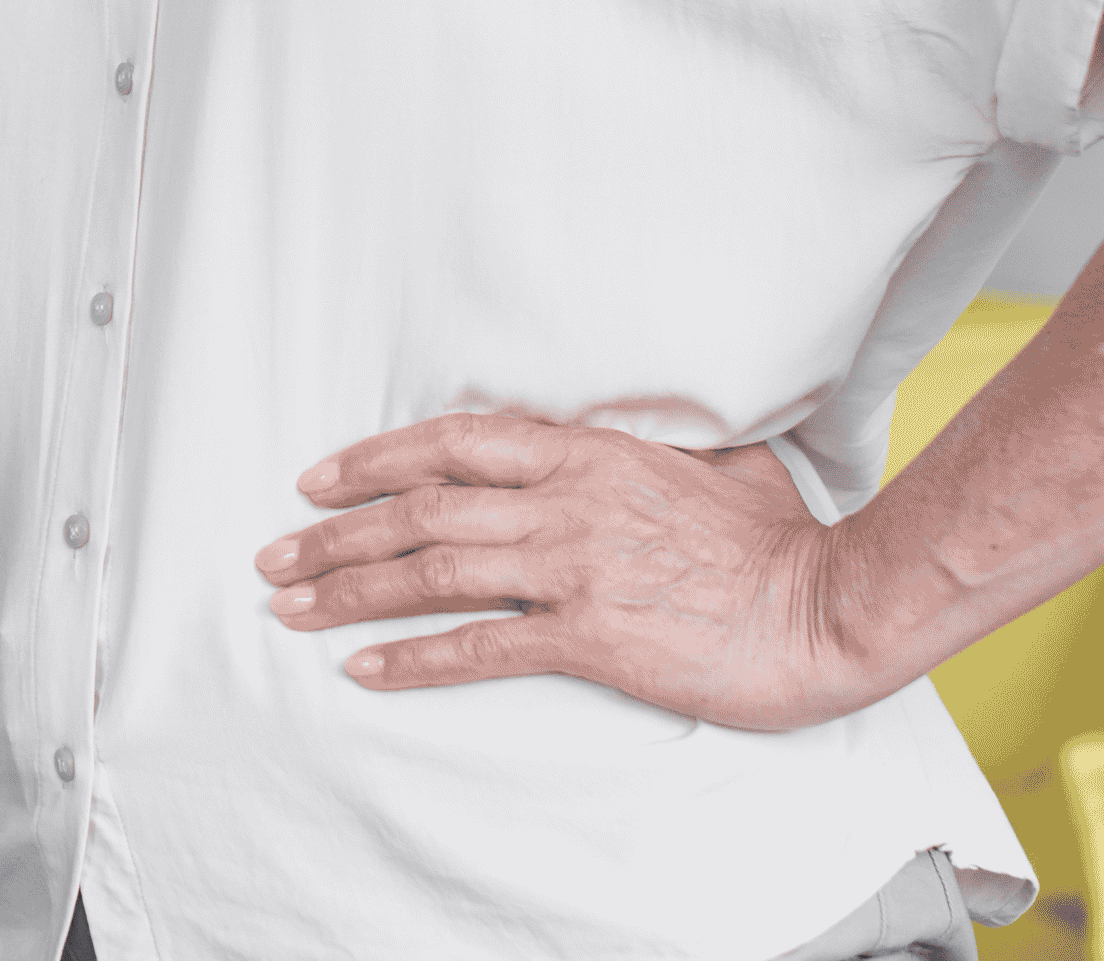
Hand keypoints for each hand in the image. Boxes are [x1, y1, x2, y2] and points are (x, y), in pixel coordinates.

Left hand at [253, 414, 895, 733]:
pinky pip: (480, 645)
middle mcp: (565, 502)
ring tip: (290, 607)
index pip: (454, 442)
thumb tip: (638, 434)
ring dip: (350, 590)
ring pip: (432, 571)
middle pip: (421, 507)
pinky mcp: (591, 635)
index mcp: (587, 452)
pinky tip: (365, 667)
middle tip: (275, 553)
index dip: (376, 458)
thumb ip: (653, 446)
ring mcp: (573, 566)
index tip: (320, 478)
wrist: (828, 604)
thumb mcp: (712, 461)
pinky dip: (413, 657)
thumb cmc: (780, 538)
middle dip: (336, 532)